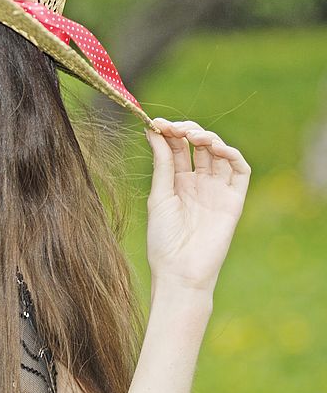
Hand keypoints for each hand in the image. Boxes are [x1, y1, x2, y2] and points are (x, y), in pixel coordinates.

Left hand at [144, 117, 251, 299]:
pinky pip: (239, 170)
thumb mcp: (159, 195)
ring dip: (208, 138)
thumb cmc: (164, 239)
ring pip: (219, 153)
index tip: (155, 122)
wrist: (180, 270)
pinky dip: (231, 154)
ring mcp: (216, 190)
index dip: (168, 132)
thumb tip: (152, 132)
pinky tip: (215, 147)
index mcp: (176, 182)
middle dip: (186, 130)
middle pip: (198, 146)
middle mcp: (198, 183)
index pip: (177, 148)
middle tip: (174, 127)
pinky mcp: (234, 199)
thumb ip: (161, 164)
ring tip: (192, 135)